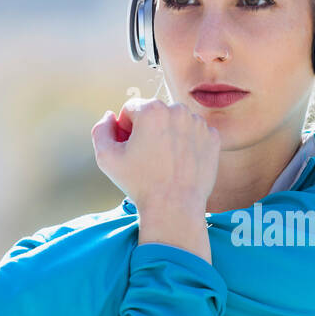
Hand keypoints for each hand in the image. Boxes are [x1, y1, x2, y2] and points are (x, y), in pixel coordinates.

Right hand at [91, 97, 219, 212]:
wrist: (174, 207)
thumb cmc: (140, 183)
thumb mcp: (106, 157)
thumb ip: (101, 129)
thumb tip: (111, 116)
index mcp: (152, 109)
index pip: (131, 109)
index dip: (125, 129)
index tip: (130, 150)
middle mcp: (178, 110)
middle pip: (155, 113)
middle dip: (148, 130)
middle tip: (147, 157)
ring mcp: (199, 124)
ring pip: (176, 122)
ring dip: (169, 135)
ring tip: (165, 162)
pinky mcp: (213, 138)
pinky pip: (194, 134)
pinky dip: (187, 144)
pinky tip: (181, 164)